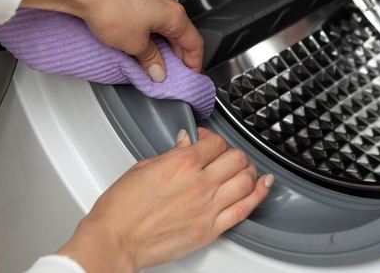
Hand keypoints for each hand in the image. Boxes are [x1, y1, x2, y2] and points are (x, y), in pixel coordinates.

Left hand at [19, 0, 203, 80]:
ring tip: (150, 60)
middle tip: (170, 72)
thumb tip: (157, 70)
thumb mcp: (134, 44)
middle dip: (177, 54)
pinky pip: (148, 16)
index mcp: (174, 14)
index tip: (191, 75)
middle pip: (180, 33)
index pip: (194, 42)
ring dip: (160, 43)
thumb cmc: (110, 9)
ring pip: (163, 24)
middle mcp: (164, 0)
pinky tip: (137, 42)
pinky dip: (148, 31)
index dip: (194, 62)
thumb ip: (150, 59)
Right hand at [56, 128, 273, 271]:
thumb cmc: (121, 208)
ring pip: (246, 180)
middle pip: (235, 158)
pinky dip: (259, 194)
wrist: (116, 240)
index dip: (212, 138)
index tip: (206, 141)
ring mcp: (208, 208)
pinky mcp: (211, 230)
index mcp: (180, 163)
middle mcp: (199, 183)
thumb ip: (171, 154)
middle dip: (232, 153)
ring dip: (249, 170)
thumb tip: (185, 143)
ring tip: (245, 168)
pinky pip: (245, 208)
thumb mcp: (143, 168)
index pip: (214, 142)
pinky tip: (263, 184)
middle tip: (224, 156)